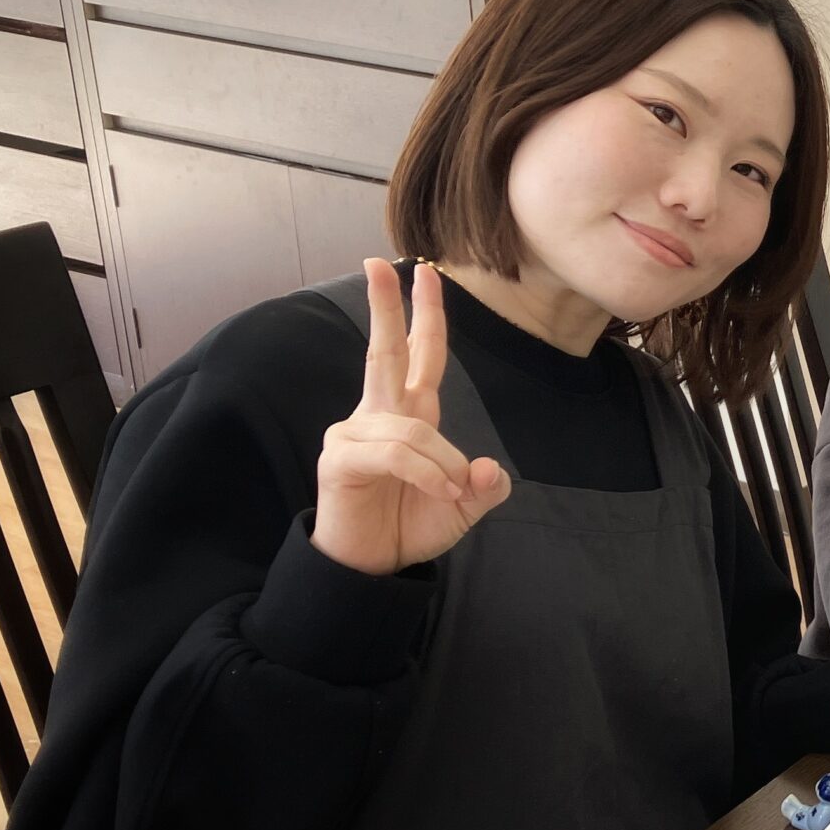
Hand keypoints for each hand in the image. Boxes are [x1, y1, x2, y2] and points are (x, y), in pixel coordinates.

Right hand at [312, 259, 511, 575]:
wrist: (373, 567)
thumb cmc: (410, 526)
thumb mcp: (464, 506)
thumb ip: (485, 485)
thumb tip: (488, 469)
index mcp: (409, 416)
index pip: (418, 356)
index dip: (423, 316)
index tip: (424, 273)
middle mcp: (379, 415)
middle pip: (384, 351)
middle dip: (385, 306)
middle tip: (381, 262)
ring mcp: (355, 433)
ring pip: (414, 428)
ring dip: (443, 463)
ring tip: (450, 491)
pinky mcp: (341, 458)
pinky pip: (398, 453)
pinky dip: (427, 473)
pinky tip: (438, 491)